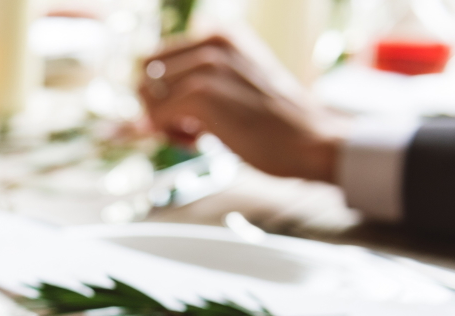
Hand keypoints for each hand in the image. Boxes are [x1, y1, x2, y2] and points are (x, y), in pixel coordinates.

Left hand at [138, 35, 346, 182]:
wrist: (310, 140)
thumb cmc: (274, 121)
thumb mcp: (238, 82)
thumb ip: (200, 79)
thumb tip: (144, 100)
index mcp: (221, 34)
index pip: (157, 58)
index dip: (163, 91)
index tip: (188, 113)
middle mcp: (212, 40)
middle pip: (145, 74)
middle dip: (156, 104)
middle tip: (186, 127)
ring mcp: (205, 65)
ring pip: (147, 96)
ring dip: (164, 122)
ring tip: (197, 135)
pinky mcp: (200, 94)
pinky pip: (155, 117)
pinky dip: (169, 136)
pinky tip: (199, 142)